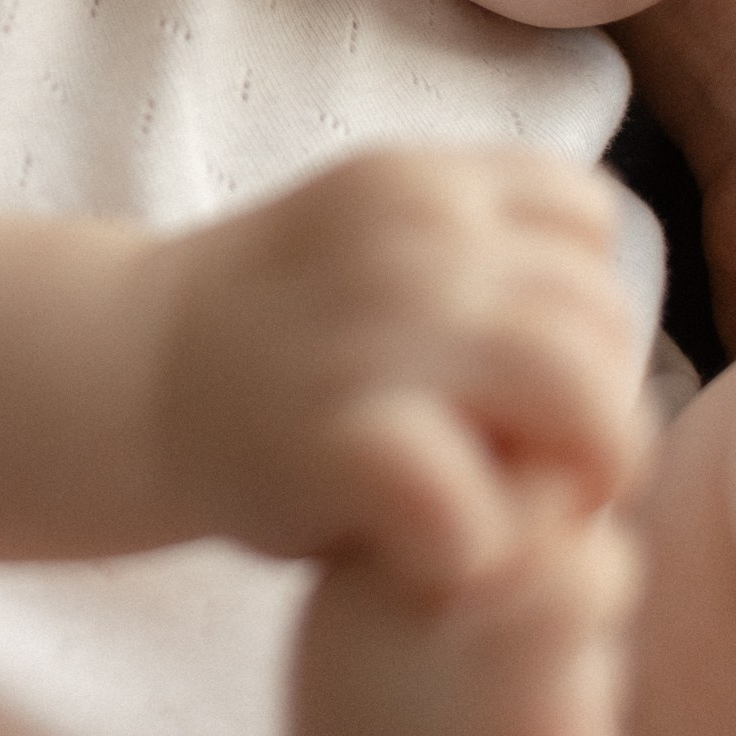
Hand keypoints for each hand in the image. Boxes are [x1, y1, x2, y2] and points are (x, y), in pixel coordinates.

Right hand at [136, 150, 644, 593]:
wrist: (124, 375)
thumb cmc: (275, 331)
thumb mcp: (374, 238)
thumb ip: (480, 254)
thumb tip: (611, 329)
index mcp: (422, 180)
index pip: (589, 221)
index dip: (579, 306)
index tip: (521, 372)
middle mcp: (412, 238)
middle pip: (603, 322)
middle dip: (598, 410)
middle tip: (540, 474)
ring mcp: (377, 334)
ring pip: (586, 400)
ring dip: (576, 480)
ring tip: (520, 517)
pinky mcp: (342, 441)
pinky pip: (485, 509)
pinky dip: (481, 549)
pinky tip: (437, 554)